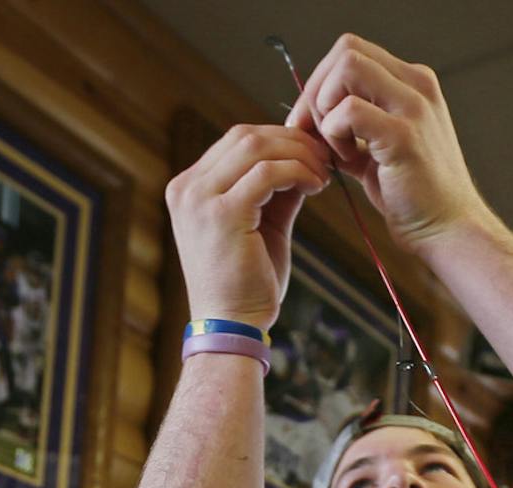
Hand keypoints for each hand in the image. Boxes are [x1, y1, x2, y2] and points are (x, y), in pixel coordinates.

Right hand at [164, 124, 331, 331]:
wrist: (232, 326)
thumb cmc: (247, 283)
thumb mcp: (262, 225)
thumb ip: (276, 189)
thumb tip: (304, 156)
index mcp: (189, 188)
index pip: (236, 140)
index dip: (279, 138)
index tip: (313, 153)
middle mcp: (187, 188)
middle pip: (245, 135)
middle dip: (292, 141)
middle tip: (325, 158)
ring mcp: (200, 200)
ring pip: (256, 147)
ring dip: (298, 155)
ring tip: (323, 175)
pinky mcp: (222, 214)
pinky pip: (267, 173)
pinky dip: (298, 172)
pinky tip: (316, 187)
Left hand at [289, 35, 488, 252]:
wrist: (449, 229)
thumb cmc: (416, 197)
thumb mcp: (379, 152)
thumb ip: (351, 131)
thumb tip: (312, 122)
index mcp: (412, 84)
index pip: (352, 51)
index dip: (321, 81)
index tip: (308, 120)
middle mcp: (416, 86)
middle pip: (346, 50)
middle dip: (316, 90)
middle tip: (311, 132)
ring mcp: (413, 107)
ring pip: (347, 68)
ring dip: (326, 109)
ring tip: (338, 148)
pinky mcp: (404, 135)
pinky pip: (349, 111)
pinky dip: (335, 134)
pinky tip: (348, 161)